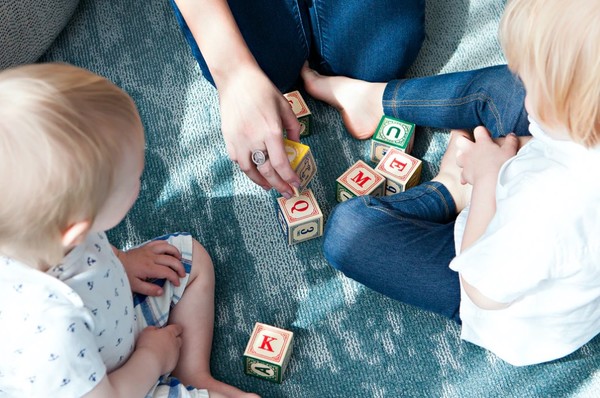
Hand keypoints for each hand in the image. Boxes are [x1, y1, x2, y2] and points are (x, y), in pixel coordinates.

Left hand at [116, 241, 185, 295]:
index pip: (167, 272)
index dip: (175, 278)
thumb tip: (162, 292)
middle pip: (171, 260)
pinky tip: (170, 251)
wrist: (115, 262)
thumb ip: (149, 290)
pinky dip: (167, 245)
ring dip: (176, 253)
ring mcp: (150, 250)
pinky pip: (160, 242)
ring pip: (168, 248)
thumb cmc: (124, 275)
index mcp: (149, 268)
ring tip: (179, 260)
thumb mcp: (135, 286)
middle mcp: (152, 257)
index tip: (177, 284)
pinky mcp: (147, 246)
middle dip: (180, 268)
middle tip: (182, 274)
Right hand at [136, 324, 182, 375]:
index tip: (173, 329)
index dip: (176, 328)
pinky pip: (173, 360)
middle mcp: (175, 343)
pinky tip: (161, 360)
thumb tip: (155, 329)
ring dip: (171, 350)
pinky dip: (169, 359)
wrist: (150, 362)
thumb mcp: (147, 332)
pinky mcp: (173, 363)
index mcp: (170, 333)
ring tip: (162, 352)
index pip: (177, 328)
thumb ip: (153, 329)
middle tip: (167, 341)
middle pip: (179, 339)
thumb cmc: (147, 345)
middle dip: (175, 339)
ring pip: (176, 350)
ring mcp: (175, 354)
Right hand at [218, 66, 301, 196]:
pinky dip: (248, 169)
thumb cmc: (263, 90)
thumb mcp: (285, 106)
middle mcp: (254, 139)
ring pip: (250, 171)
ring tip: (270, 186)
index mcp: (271, 131)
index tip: (296, 185)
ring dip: (261, 182)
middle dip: (279, 185)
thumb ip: (293, 128)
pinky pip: (238, 161)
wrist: (236, 79)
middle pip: (267, 172)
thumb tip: (296, 146)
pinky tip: (255, 171)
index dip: (289, 178)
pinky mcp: (228, 139)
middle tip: (287, 192)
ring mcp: (239, 141)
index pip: (281, 164)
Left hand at [456, 126, 518, 185]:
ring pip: (458, 156)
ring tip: (469, 159)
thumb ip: (510, 141)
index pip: (478, 130)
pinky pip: (462, 173)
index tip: (488, 136)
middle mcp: (471, 150)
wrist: (491, 181)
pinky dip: (464, 175)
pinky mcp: (465, 174)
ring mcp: (466, 162)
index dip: (482, 131)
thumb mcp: (510, 151)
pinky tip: (469, 177)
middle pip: (460, 140)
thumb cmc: (501, 165)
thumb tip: (511, 135)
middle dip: (464, 141)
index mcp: (482, 142)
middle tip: (472, 145)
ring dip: (462, 157)